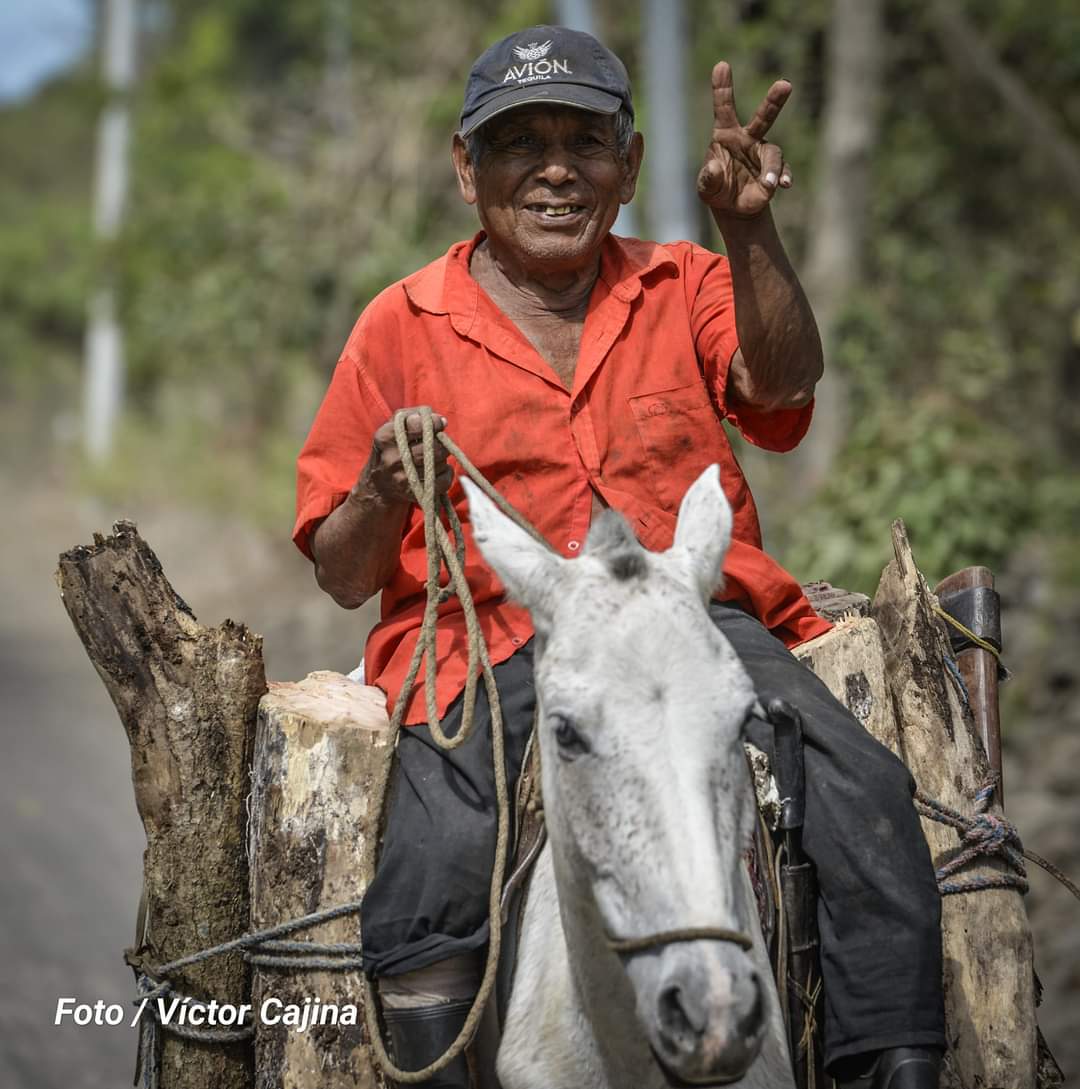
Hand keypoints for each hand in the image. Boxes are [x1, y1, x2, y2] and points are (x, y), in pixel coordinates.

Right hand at [361, 407, 452, 504]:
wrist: (380, 484)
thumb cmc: (394, 447)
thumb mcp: (396, 426)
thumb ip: (416, 415)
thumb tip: (442, 421)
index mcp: (385, 437)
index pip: (417, 425)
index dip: (434, 423)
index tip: (439, 424)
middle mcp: (392, 459)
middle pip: (433, 447)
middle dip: (440, 443)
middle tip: (435, 444)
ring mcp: (402, 479)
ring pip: (440, 463)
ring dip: (442, 459)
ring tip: (431, 459)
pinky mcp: (414, 494)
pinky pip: (444, 480)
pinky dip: (446, 474)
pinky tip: (436, 471)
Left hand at [697, 62, 792, 219]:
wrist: (733, 207)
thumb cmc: (716, 189)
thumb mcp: (706, 187)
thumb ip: (708, 178)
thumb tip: (714, 168)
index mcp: (725, 134)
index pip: (724, 107)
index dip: (722, 87)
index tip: (721, 65)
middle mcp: (748, 138)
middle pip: (764, 115)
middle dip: (774, 100)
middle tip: (785, 84)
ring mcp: (763, 153)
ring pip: (773, 152)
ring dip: (772, 167)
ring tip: (769, 183)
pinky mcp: (774, 171)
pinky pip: (782, 171)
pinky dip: (783, 176)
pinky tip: (785, 184)